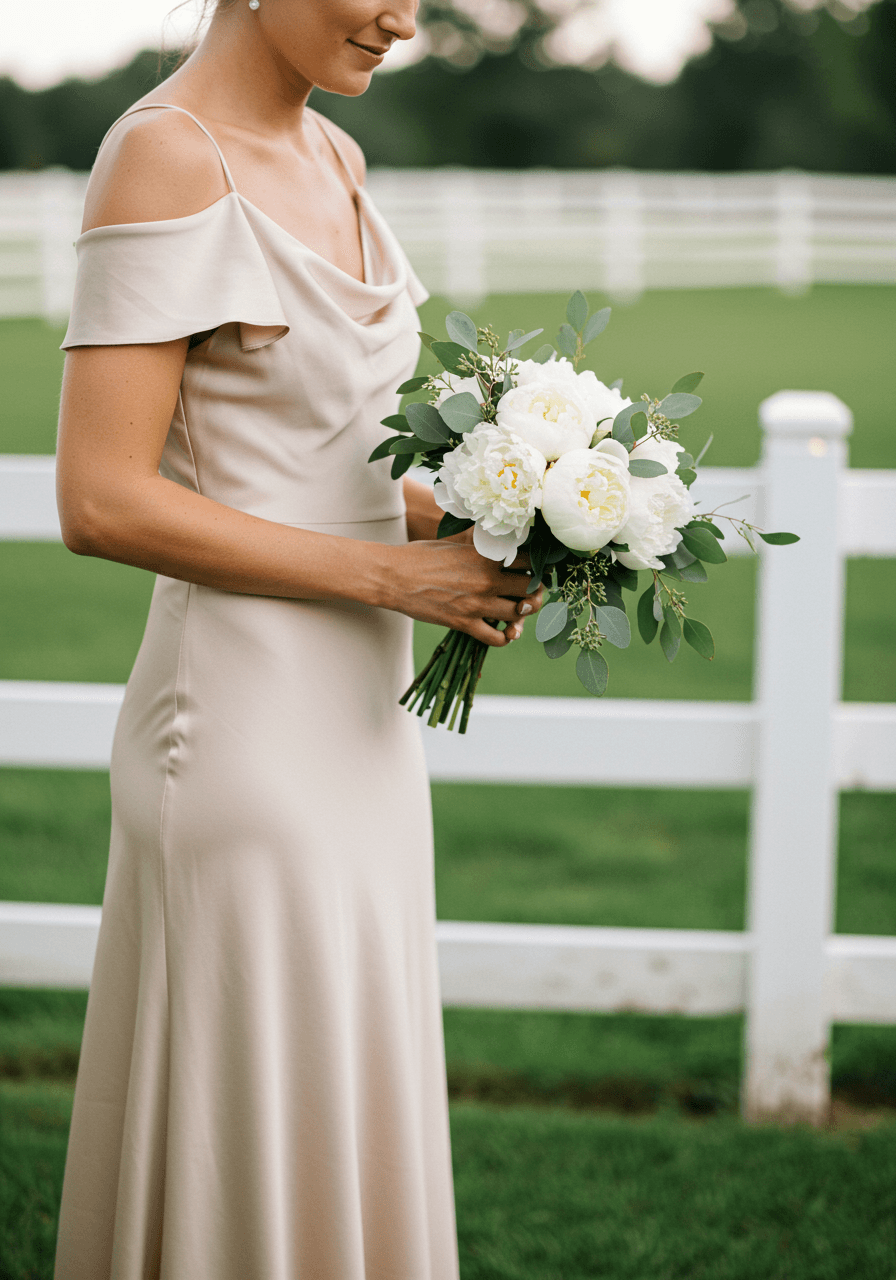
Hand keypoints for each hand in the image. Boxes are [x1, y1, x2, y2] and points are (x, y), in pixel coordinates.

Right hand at [385, 537, 544, 646]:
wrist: (393, 576)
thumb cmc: (421, 556)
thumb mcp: (456, 545)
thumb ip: (481, 552)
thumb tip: (501, 553)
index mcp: (486, 556)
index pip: (528, 561)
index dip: (535, 566)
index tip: (533, 569)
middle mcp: (487, 579)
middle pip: (530, 589)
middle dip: (534, 591)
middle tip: (530, 593)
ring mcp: (476, 603)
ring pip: (519, 614)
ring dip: (522, 614)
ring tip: (517, 611)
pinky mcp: (464, 623)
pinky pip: (497, 638)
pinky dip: (505, 637)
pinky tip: (502, 631)